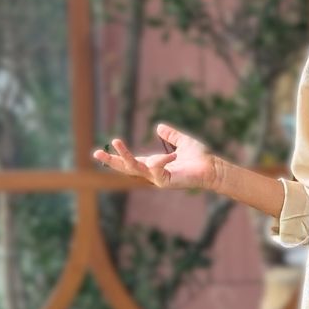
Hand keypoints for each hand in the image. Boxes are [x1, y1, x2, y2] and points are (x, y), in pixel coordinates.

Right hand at [93, 124, 216, 190]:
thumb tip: (159, 127)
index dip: (117, 157)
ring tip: (115, 141)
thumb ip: (171, 135)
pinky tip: (171, 155)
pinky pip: (157, 171)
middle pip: (126, 168)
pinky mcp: (167, 181)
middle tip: (95, 154)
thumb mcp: (182, 142)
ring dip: (125, 156)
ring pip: (136, 169)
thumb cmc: (199, 158)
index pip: (130, 161)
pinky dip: (161, 162)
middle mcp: (153, 172)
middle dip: (111, 161)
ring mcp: (158, 178)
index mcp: (153, 164)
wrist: (213, 168)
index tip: (100, 152)